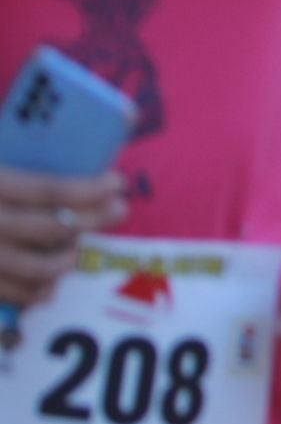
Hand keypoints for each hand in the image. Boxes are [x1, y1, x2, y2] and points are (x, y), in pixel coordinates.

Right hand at [0, 166, 125, 307]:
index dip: (91, 189)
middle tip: (119, 210)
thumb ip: (30, 163)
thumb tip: (99, 128)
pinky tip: (52, 283)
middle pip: (56, 227)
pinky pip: (18, 295)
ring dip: (69, 259)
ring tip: (79, 251)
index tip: (118, 183)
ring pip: (42, 268)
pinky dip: (41, 290)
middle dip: (94, 219)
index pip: (52, 191)